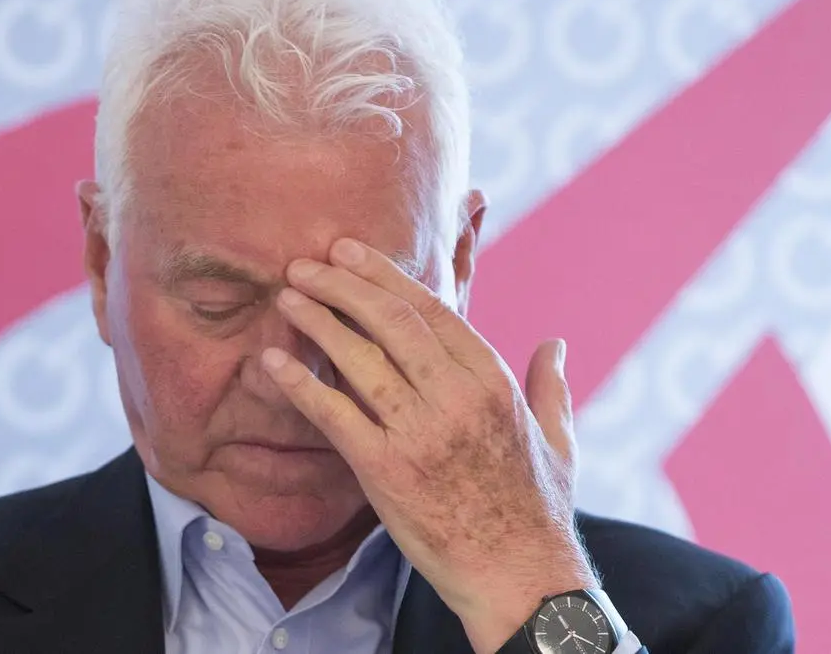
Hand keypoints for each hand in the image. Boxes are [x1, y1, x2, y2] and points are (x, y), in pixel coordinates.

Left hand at [261, 238, 596, 652]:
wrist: (518, 578)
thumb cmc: (536, 508)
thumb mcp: (558, 438)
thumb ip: (550, 384)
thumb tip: (555, 344)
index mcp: (491, 380)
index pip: (431, 308)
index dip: (385, 275)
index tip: (350, 253)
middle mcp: (455, 397)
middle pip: (390, 320)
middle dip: (342, 284)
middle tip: (305, 262)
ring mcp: (420, 432)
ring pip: (360, 359)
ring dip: (317, 321)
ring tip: (286, 295)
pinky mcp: (386, 470)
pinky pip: (335, 416)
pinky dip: (301, 385)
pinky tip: (273, 362)